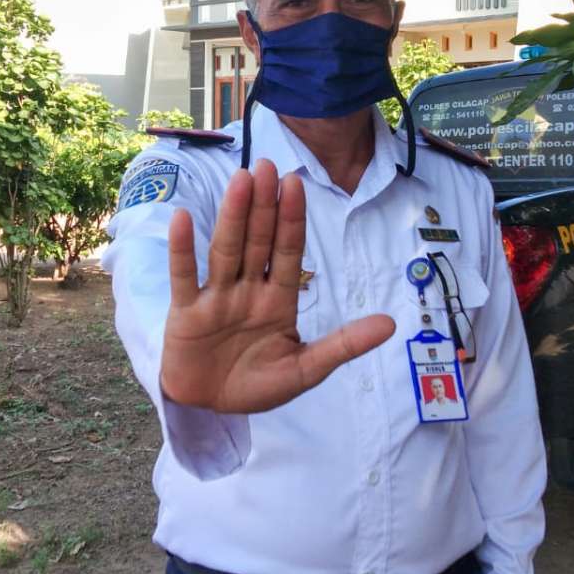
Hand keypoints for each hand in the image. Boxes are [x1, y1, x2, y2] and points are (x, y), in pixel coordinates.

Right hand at [161, 159, 394, 412]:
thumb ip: (344, 344)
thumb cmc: (257, 385)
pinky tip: (184, 218)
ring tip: (241, 180)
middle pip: (257, 241)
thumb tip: (391, 324)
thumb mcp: (306, 369)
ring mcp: (216, 298)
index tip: (296, 184)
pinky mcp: (186, 312)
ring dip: (233, 216)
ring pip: (226, 250)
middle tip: (267, 165)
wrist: (210, 408)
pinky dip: (182, 249)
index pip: (288, 252)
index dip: (292, 220)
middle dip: (263, 206)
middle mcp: (247, 290)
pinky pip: (184, 276)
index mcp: (278, 299)